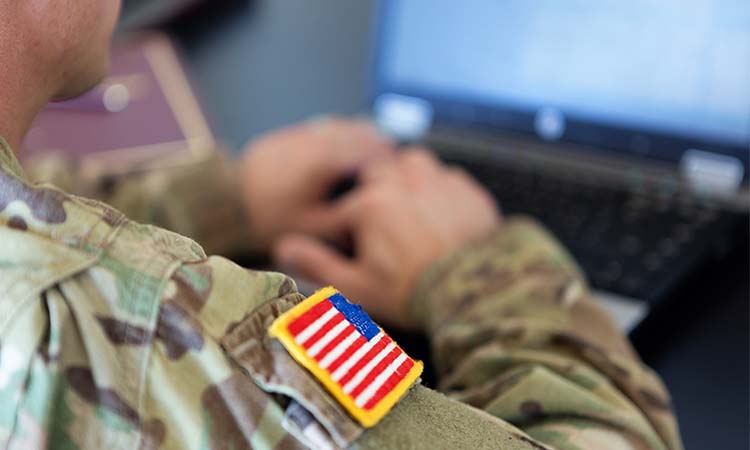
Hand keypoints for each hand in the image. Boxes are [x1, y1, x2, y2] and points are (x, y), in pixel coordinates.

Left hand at [239, 118, 394, 251]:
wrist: (225, 204)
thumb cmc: (270, 220)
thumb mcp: (314, 228)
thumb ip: (350, 217)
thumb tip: (377, 210)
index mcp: (324, 161)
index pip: (369, 151)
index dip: (390, 161)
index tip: (402, 171)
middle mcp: (314, 140)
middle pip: (358, 132)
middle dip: (378, 145)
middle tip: (394, 161)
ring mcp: (298, 134)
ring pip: (340, 126)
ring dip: (359, 137)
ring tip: (374, 152)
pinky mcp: (285, 137)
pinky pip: (321, 129)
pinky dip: (338, 136)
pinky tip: (344, 150)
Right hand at [274, 149, 500, 328]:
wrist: (478, 292)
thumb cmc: (412, 292)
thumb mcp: (357, 287)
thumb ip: (317, 264)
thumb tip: (282, 247)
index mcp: (370, 206)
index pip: (342, 211)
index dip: (342, 232)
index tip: (351, 250)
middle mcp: (402, 182)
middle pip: (375, 175)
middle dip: (371, 195)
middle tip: (379, 225)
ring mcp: (438, 181)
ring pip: (412, 162)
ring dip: (405, 177)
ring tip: (408, 206)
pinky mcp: (467, 189)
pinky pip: (446, 176)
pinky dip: (438, 188)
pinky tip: (440, 213)